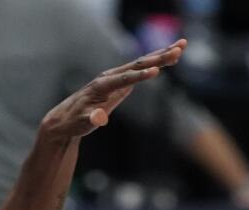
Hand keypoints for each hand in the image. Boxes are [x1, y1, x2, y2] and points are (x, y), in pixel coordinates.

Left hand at [39, 39, 186, 142]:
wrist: (66, 118)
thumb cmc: (74, 122)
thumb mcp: (81, 124)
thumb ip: (91, 120)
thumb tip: (99, 118)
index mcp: (102, 86)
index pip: (124, 79)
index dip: (140, 76)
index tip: (156, 71)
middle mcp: (109, 77)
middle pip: (137, 65)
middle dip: (158, 58)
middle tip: (179, 50)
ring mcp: (116, 76)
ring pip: (141, 63)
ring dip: (162, 54)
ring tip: (182, 46)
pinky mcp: (121, 80)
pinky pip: (141, 69)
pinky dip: (156, 62)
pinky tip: (170, 57)